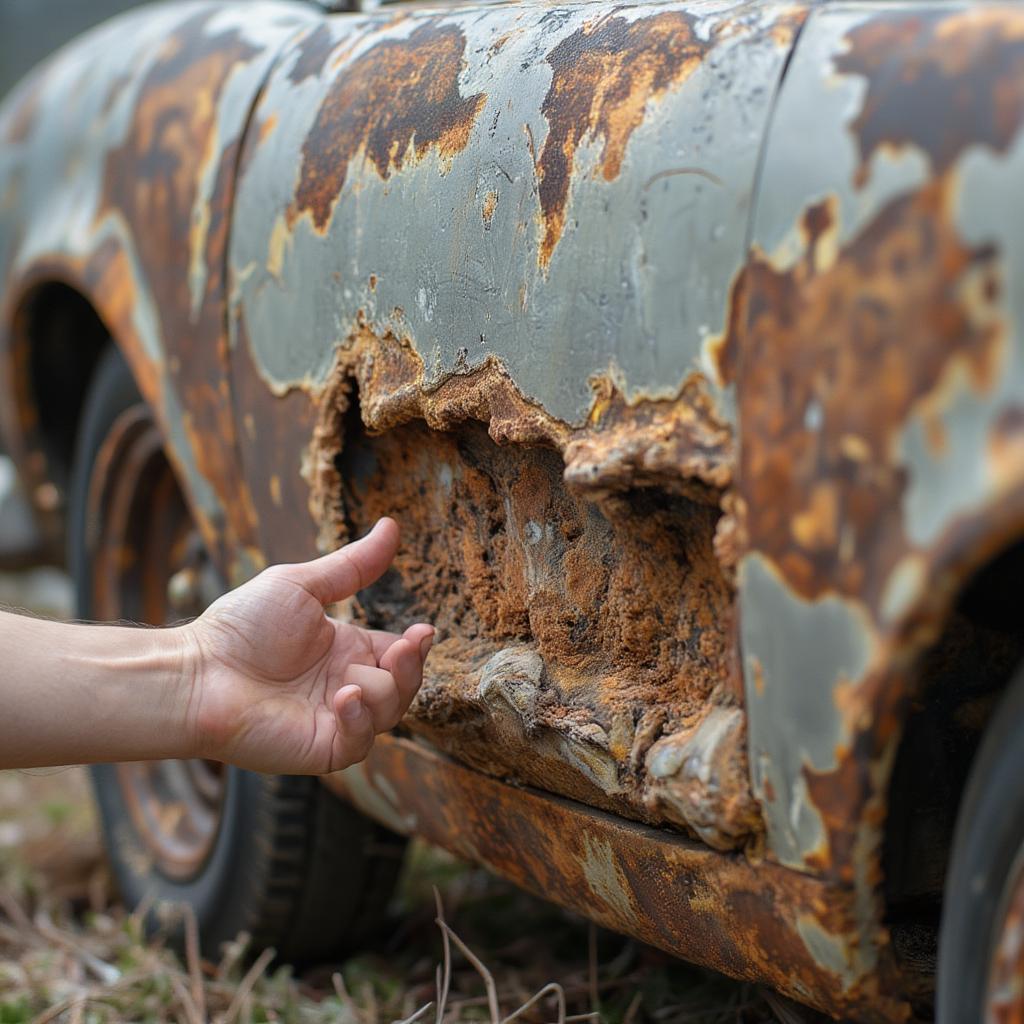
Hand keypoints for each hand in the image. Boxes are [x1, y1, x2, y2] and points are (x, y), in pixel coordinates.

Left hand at [181, 518, 432, 773]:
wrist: (197, 673)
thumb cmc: (241, 627)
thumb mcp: (303, 585)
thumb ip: (353, 565)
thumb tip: (392, 524)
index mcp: (345, 650)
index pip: (399, 652)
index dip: (416, 646)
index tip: (423, 631)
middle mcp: (345, 685)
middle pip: (403, 683)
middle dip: (411, 668)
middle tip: (402, 650)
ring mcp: (336, 719)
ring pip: (389, 712)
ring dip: (385, 693)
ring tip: (355, 681)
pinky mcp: (322, 747)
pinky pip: (361, 741)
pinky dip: (360, 720)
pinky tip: (343, 699)